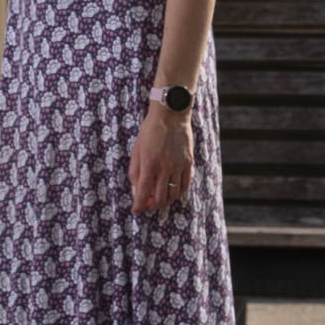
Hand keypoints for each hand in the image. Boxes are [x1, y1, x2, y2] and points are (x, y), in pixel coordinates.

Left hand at [128, 96, 194, 214]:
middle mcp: (165, 167)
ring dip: (165, 202)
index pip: (143, 192)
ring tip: (159, 200)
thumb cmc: (150, 131)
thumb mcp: (136, 150)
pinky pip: (185, 185)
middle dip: (152, 206)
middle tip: (147, 205)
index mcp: (149, 163)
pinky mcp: (188, 163)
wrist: (170, 115)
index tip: (136, 210)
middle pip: (160, 198)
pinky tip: (172, 192)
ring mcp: (178, 166)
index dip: (138, 205)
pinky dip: (178, 193)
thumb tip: (136, 190)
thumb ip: (135, 172)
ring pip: (173, 194)